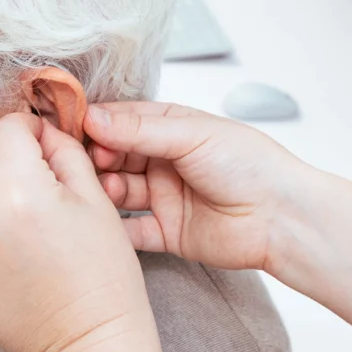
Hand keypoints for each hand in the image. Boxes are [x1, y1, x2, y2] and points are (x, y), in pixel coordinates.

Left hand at [0, 113, 154, 351]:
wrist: (90, 340)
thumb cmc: (104, 271)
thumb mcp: (96, 199)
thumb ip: (64, 152)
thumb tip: (40, 131)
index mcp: (22, 191)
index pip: (3, 131)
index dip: (26, 130)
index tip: (39, 144)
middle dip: (2, 161)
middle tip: (32, 185)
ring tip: (20, 230)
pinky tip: (7, 260)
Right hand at [84, 102, 315, 272]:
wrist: (282, 217)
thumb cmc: (250, 164)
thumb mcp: (192, 135)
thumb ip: (140, 130)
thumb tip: (93, 117)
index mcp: (173, 128)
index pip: (123, 121)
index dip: (96, 124)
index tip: (69, 126)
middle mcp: (165, 161)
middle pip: (115, 157)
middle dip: (97, 158)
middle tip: (88, 161)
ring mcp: (164, 197)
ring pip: (119, 192)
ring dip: (105, 190)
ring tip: (104, 188)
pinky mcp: (167, 233)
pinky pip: (132, 232)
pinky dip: (114, 230)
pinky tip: (98, 224)